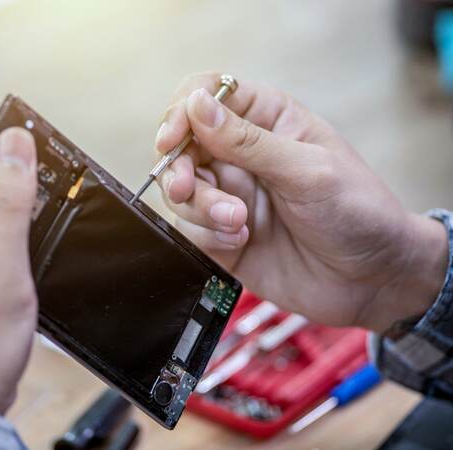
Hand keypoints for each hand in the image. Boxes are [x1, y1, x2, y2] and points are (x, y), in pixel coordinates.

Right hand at [156, 73, 447, 331]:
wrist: (372, 279)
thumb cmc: (356, 212)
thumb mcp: (307, 171)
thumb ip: (247, 141)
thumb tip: (196, 104)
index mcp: (266, 120)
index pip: (206, 96)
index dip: (181, 112)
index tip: (171, 139)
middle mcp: (241, 155)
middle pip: (181, 145)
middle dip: (179, 168)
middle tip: (188, 188)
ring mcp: (229, 194)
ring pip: (181, 189)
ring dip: (200, 206)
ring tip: (238, 223)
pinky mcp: (221, 233)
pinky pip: (189, 227)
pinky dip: (207, 234)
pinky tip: (241, 241)